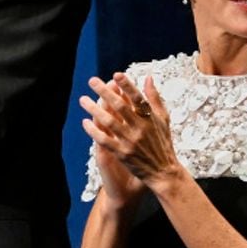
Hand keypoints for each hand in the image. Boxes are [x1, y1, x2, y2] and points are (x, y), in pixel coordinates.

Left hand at [80, 73, 179, 196]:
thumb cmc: (163, 143)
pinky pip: (104, 140)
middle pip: (120, 106)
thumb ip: (154, 98)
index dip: (126, 85)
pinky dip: (94, 130)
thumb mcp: (163, 119)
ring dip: (94, 109)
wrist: (163, 172)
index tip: (116, 75)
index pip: (137, 97)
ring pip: (109, 121)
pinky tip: (85, 122)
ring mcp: (130, 141)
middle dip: (104, 92)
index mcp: (151, 118)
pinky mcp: (122, 153)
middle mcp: (140, 128)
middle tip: (92, 81)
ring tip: (83, 99)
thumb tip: (148, 77)